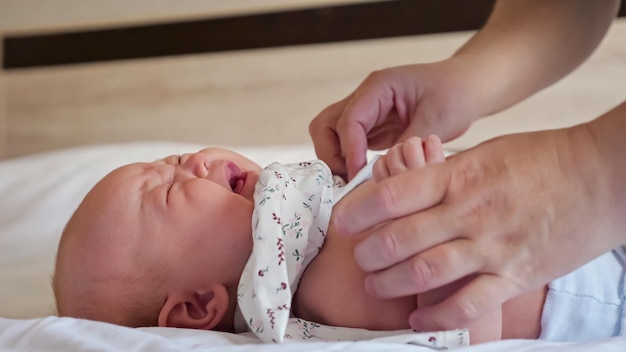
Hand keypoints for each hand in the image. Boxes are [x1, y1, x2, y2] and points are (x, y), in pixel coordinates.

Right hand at [309, 60, 478, 180]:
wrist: (468, 86)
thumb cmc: (456, 93)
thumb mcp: (436, 120)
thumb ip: (407, 147)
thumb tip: (384, 173)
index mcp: (378, 87)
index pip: (348, 120)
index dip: (350, 151)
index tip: (359, 176)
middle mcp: (365, 98)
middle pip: (325, 126)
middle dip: (331, 156)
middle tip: (350, 180)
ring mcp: (367, 114)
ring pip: (332, 137)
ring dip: (338, 161)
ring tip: (358, 183)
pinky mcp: (373, 129)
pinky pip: (349, 147)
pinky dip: (351, 164)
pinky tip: (366, 180)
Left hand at [332, 124, 619, 330]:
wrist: (604, 174)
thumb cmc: (543, 158)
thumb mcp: (486, 153)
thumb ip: (445, 173)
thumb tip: (404, 182)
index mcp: (460, 176)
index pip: (393, 194)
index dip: (358, 209)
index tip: (344, 220)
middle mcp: (470, 212)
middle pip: (399, 238)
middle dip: (369, 253)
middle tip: (359, 257)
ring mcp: (493, 246)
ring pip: (426, 271)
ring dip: (391, 283)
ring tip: (376, 285)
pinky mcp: (517, 274)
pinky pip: (469, 304)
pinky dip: (438, 317)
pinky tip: (418, 318)